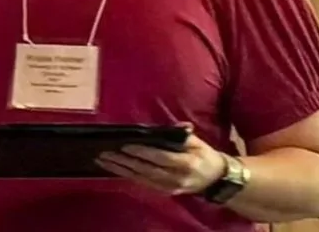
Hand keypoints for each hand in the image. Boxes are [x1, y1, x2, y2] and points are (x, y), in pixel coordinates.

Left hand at [95, 125, 228, 195]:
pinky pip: (143, 183)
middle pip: (145, 170)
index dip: (142, 152)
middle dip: (123, 161)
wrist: (216, 179)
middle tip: (104, 153)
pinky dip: (127, 175)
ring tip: (101, 160)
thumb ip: (180, 134)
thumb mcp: (196, 142)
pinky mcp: (165, 192)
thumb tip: (165, 127)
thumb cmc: (204, 155)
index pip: (159, 158)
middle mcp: (176, 179)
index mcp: (185, 164)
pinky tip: (113, 169)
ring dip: (120, 170)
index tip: (124, 145)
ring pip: (141, 178)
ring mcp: (170, 188)